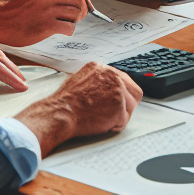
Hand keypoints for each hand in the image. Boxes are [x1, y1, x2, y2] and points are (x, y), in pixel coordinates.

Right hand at [0, 0, 90, 45]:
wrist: (0, 21)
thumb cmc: (18, 6)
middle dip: (81, 7)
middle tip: (74, 12)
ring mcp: (47, 10)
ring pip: (76, 13)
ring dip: (74, 19)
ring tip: (64, 20)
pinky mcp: (47, 25)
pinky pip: (70, 27)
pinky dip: (68, 29)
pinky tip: (60, 28)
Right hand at [15, 61, 141, 156]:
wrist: (60, 113)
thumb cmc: (65, 103)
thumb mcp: (81, 80)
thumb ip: (97, 81)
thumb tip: (106, 87)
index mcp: (103, 69)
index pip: (125, 80)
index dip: (123, 93)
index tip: (120, 101)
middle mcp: (113, 76)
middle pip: (134, 92)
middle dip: (126, 105)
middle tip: (115, 113)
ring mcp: (118, 91)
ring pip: (130, 107)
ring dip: (119, 116)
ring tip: (102, 119)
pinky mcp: (119, 107)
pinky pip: (123, 121)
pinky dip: (114, 126)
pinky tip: (100, 124)